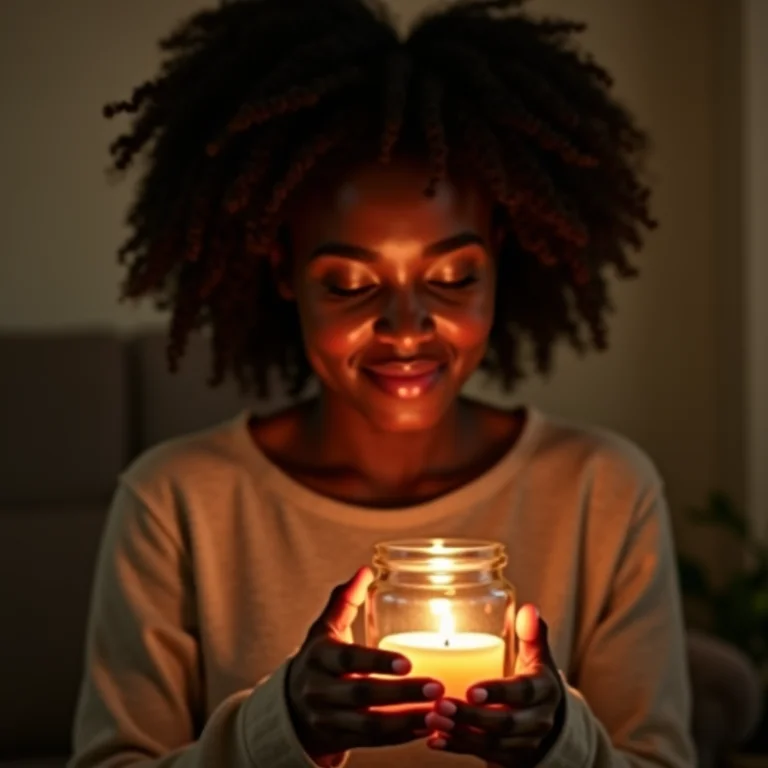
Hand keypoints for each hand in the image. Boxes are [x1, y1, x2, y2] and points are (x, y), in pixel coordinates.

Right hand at [286, 567, 444, 764]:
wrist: (290, 709)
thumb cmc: (319, 659)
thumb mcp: (324, 629)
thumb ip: (344, 600)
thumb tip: (365, 570)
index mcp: (319, 657)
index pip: (348, 659)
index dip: (377, 662)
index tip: (408, 662)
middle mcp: (319, 690)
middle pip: (362, 694)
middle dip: (401, 693)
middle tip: (437, 687)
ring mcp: (329, 719)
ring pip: (371, 725)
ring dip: (407, 720)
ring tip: (438, 713)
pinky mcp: (340, 740)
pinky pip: (374, 742)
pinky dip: (402, 737)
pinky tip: (428, 727)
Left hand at [425, 604, 564, 766]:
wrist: (547, 721)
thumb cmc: (533, 678)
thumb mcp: (537, 656)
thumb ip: (532, 633)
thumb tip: (529, 608)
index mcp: (545, 690)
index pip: (524, 692)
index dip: (498, 692)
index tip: (471, 690)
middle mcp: (539, 720)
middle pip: (506, 723)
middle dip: (472, 716)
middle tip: (441, 705)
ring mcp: (525, 744)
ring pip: (492, 743)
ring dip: (460, 734)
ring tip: (432, 720)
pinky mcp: (510, 760)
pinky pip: (483, 756)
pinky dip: (457, 748)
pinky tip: (434, 740)